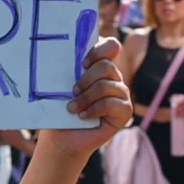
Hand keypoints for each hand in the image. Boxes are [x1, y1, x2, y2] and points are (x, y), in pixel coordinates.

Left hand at [37, 37, 130, 157]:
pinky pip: (112, 103)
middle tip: (72, 91)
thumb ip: (67, 68)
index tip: (82, 63)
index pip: (110, 46)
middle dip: (86, 79)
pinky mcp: (125, 111)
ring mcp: (120, 94)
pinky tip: (83, 117)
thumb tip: (59, 51)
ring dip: (86, 98)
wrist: (61, 138)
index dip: (99, 50)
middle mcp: (113, 77)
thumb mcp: (60, 86)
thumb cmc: (58, 110)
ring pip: (107, 85)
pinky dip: (94, 110)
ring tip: (72, 109)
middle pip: (106, 66)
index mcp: (98, 66)